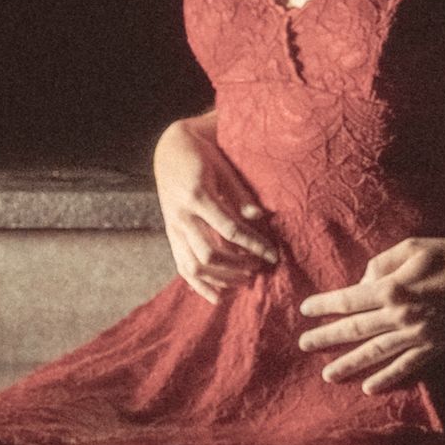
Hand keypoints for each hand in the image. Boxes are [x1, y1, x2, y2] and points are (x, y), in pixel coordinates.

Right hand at [152, 118, 278, 303]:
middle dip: (237, 266)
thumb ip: (239, 194)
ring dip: (221, 278)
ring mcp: (173, 228)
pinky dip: (200, 285)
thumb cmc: (203, 156)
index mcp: (197, 196)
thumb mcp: (223, 168)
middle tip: (260, 267)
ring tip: (246, 279)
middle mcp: (181, 216)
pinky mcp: (170, 235)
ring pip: (194, 266)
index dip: (254, 245)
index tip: (274, 255)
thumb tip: (259, 217)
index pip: (229, 230)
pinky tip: (219, 295)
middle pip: (210, 255)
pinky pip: (182, 267)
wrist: (170, 149)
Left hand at [296, 235, 444, 391]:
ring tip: (328, 375)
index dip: (324, 306)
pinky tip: (369, 387)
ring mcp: (416, 335)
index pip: (348, 300)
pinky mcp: (434, 346)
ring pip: (375, 353)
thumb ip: (379, 265)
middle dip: (326, 337)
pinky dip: (387, 377)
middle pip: (354, 330)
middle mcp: (399, 315)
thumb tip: (361, 285)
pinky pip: (406, 366)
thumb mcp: (408, 248)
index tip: (306, 311)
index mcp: (391, 289)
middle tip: (304, 345)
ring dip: (349, 364)